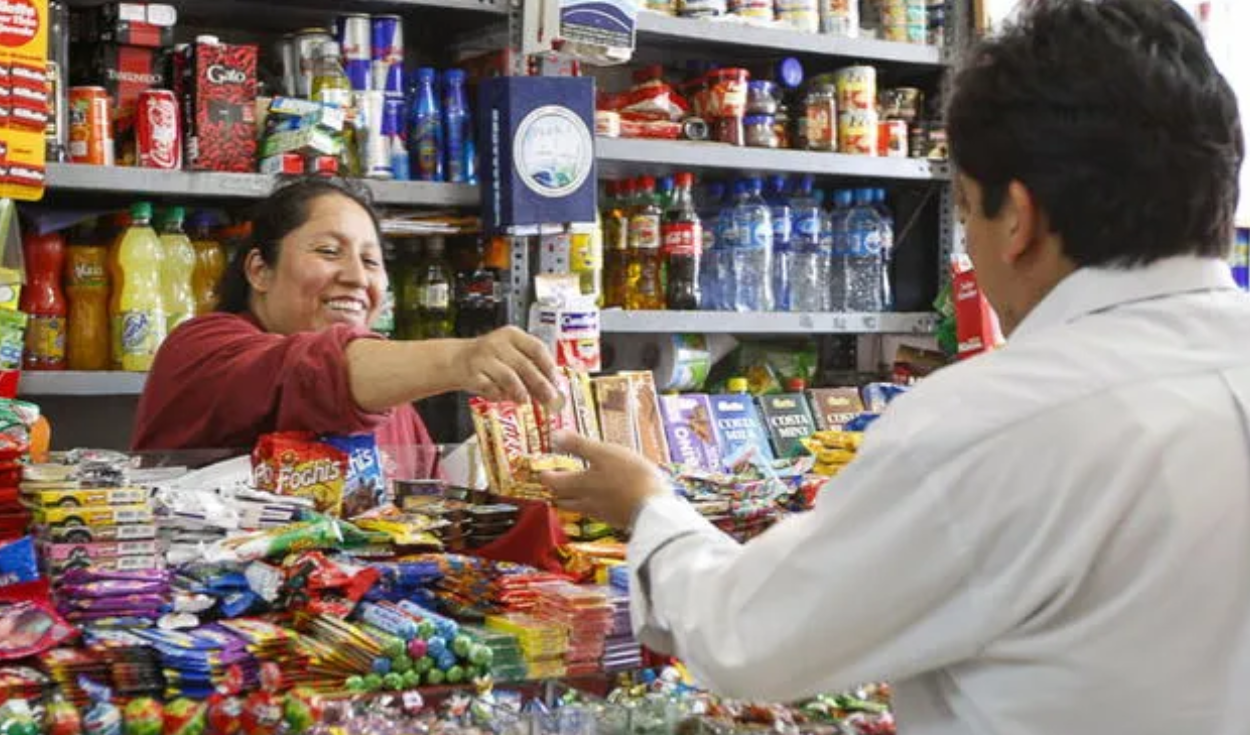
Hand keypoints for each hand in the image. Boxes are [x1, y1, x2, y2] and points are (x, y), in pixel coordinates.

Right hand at [457, 326, 557, 403]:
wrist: (457, 359)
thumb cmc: (490, 358)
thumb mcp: (510, 354)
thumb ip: (529, 367)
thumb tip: (551, 388)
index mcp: (512, 335)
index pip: (536, 348)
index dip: (548, 366)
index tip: (556, 381)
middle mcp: (498, 343)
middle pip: (524, 364)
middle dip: (540, 384)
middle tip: (549, 398)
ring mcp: (483, 358)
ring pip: (508, 377)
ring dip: (520, 392)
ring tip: (525, 400)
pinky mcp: (472, 373)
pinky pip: (491, 388)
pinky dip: (499, 395)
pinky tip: (503, 397)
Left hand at [540, 431, 667, 528]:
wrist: (654, 508)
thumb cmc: (630, 477)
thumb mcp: (604, 453)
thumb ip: (578, 445)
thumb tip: (555, 436)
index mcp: (580, 484)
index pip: (553, 483)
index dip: (545, 475)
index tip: (543, 470)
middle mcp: (586, 502)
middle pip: (563, 499)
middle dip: (556, 490)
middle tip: (555, 481)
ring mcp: (601, 513)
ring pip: (579, 507)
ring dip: (573, 499)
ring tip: (575, 490)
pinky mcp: (616, 519)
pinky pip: (597, 513)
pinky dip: (593, 505)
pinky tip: (602, 499)